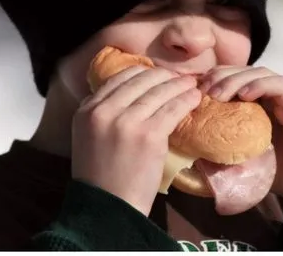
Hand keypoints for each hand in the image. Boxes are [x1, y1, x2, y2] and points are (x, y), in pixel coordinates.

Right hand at [72, 66, 201, 215]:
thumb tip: (128, 92)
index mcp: (87, 110)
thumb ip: (103, 112)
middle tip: (178, 78)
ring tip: (191, 85)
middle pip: (141, 80)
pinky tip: (195, 98)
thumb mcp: (89, 136)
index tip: (157, 76)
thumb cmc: (101, 176)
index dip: (143, 73)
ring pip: (159, 92)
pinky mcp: (149, 135)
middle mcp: (104, 111)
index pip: (119, 78)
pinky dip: (186, 100)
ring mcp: (127, 122)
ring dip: (179, 85)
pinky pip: (173, 109)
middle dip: (163, 76)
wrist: (109, 208)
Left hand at [198, 66, 282, 209]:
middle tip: (203, 90)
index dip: (215, 79)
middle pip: (246, 70)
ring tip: (216, 94)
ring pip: (261, 72)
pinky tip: (244, 95)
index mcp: (264, 100)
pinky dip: (260, 85)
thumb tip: (192, 147)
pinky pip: (279, 86)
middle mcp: (278, 93)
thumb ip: (225, 145)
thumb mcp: (244, 154)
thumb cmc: (278, 172)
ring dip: (236, 79)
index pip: (236, 77)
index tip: (196, 91)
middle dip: (221, 76)